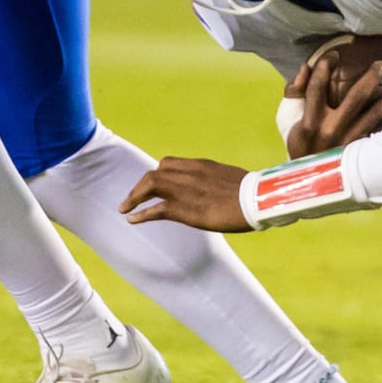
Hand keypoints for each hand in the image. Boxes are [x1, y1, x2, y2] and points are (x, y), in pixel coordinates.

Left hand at [120, 157, 251, 231]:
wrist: (257, 199)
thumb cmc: (253, 192)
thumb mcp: (233, 179)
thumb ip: (219, 181)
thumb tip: (222, 189)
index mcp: (201, 165)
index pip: (169, 163)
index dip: (157, 174)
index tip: (152, 185)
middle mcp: (189, 172)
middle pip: (155, 172)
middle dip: (141, 185)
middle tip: (133, 199)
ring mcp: (185, 189)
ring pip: (149, 185)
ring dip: (134, 197)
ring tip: (125, 208)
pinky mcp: (183, 208)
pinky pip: (154, 209)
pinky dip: (140, 214)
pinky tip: (132, 220)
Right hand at [285, 52, 381, 157]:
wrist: (308, 183)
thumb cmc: (299, 145)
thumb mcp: (288, 120)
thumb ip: (294, 92)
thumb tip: (305, 68)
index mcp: (309, 122)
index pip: (317, 88)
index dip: (324, 67)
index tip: (334, 54)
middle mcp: (331, 131)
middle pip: (355, 98)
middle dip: (370, 79)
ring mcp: (349, 142)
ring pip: (375, 116)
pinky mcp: (362, 152)